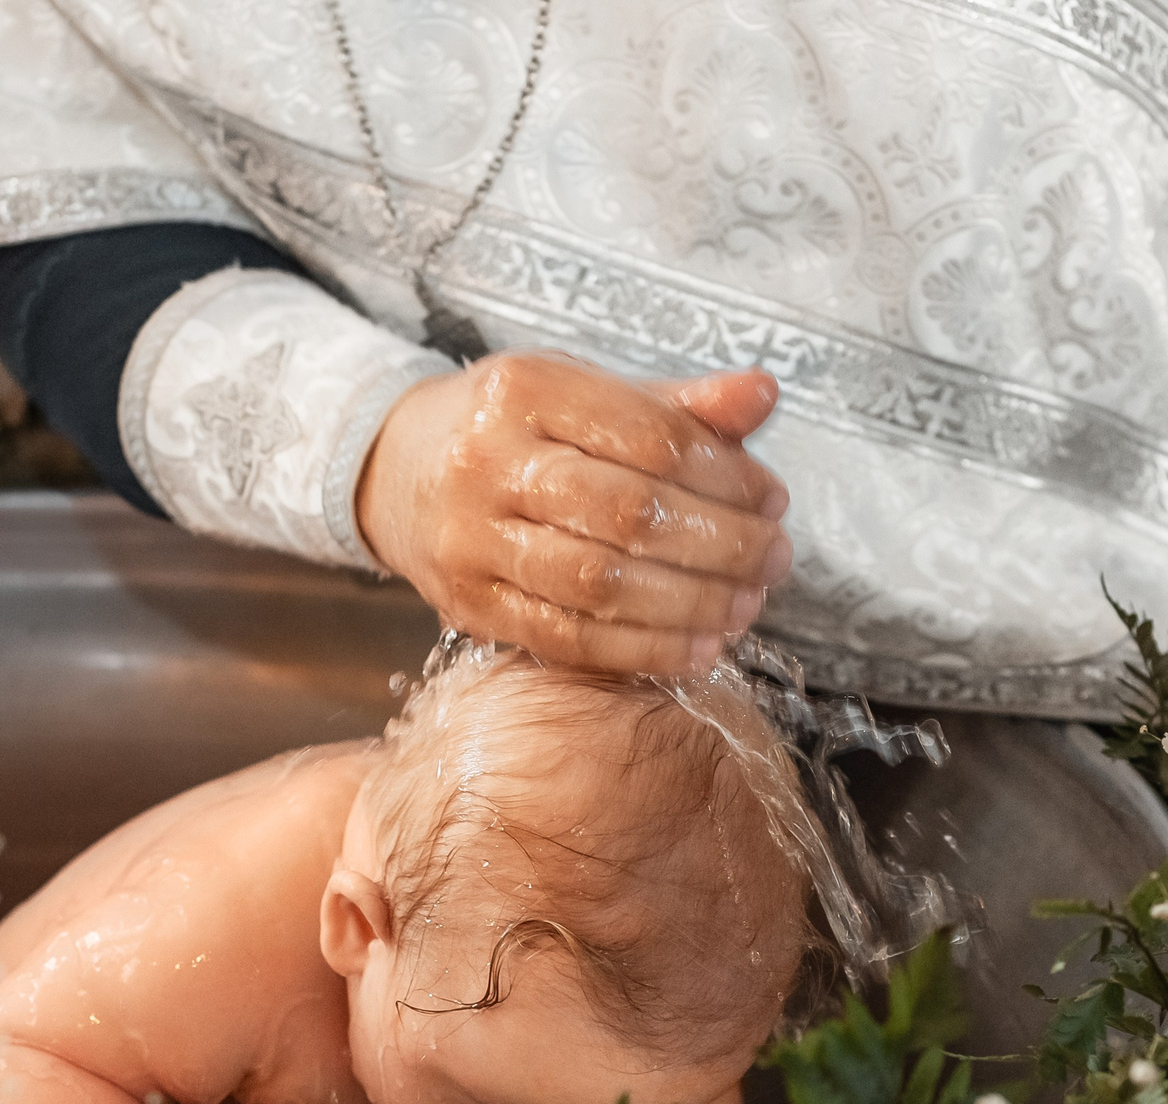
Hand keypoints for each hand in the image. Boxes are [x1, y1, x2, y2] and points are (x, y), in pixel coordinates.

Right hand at [354, 353, 790, 674]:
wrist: (394, 470)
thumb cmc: (512, 431)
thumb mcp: (584, 393)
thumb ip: (676, 405)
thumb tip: (762, 396)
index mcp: (526, 390)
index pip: (649, 437)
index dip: (725, 476)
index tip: (772, 500)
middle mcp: (488, 462)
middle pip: (628, 514)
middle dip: (720, 545)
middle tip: (773, 560)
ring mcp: (470, 539)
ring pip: (599, 584)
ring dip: (690, 604)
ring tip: (744, 605)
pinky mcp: (465, 604)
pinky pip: (566, 638)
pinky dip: (642, 649)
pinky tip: (695, 646)